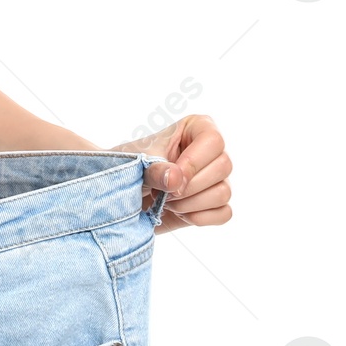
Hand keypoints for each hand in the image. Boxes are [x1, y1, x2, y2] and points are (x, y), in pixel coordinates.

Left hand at [113, 114, 231, 233]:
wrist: (121, 193)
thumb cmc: (130, 165)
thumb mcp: (137, 161)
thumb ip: (155, 169)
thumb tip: (176, 179)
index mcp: (195, 128)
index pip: (213, 140)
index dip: (193, 162)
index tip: (172, 177)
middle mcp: (210, 151)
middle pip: (224, 166)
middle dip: (189, 186)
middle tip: (163, 191)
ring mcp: (216, 178)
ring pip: (224, 192)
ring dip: (190, 203)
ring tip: (166, 201)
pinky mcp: (214, 204)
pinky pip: (224, 213)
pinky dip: (198, 217)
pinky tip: (178, 212)